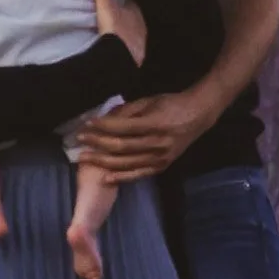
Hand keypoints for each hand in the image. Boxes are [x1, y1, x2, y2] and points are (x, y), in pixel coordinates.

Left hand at [74, 91, 216, 182]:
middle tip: (80, 140)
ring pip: (126, 163)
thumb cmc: (172, 104)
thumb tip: (104, 118)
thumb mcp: (149, 101)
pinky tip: (105, 176)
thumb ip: (127, 111)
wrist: (198, 116)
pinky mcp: (162, 166)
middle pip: (120, 146)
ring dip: (102, 160)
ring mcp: (160, 157)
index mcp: (154, 123)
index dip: (102, 126)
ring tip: (84, 157)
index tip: (87, 123)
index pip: (122, 127)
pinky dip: (121, 177)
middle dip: (97, 143)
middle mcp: (157, 143)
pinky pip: (138, 175)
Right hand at [84, 0, 146, 66]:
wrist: (121, 60)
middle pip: (133, 17)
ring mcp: (139, 44)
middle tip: (115, 10)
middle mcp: (141, 27)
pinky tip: (118, 46)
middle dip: (125, 14)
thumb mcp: (106, 5)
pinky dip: (124, 45)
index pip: (132, 1)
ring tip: (116, 28)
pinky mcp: (134, 57)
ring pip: (133, 32)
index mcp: (137, 13)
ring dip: (125, 30)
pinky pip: (129, 47)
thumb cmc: (117, 30)